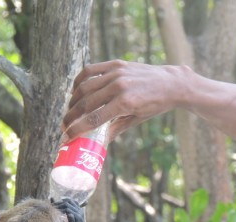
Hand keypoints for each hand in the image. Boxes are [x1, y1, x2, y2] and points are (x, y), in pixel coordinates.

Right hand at [61, 60, 188, 142]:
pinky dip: (79, 81)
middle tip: (64, 127)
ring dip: (73, 101)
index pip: (94, 119)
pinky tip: (75, 91)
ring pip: (85, 87)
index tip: (66, 137)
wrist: (171, 83)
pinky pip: (91, 70)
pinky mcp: (116, 64)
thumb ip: (116, 128)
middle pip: (85, 104)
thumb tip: (99, 143)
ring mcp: (116, 73)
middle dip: (71, 117)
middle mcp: (118, 87)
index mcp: (125, 103)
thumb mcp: (137, 119)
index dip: (77, 130)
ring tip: (69, 112)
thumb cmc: (156, 105)